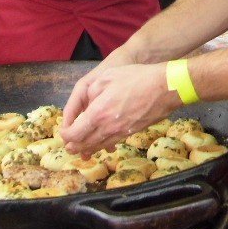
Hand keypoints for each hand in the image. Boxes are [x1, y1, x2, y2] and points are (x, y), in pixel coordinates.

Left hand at [60, 62, 179, 155]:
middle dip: (73, 146)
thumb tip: (85, 107)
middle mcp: (107, 127)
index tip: (62, 133)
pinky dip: (101, 146)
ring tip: (80, 150)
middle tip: (67, 146)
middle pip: (84, 144)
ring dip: (86, 149)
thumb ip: (90, 93)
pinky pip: (111, 144)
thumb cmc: (136, 78)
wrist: (164, 88)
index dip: (65, 135)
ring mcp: (120, 132)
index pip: (75, 132)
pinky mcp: (130, 133)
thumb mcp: (107, 77)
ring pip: (98, 147)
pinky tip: (99, 145)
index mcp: (97, 113)